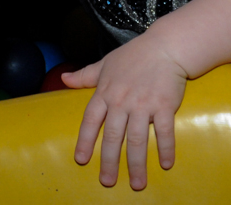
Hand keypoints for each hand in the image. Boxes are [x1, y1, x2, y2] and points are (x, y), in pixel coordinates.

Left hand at [62, 34, 187, 189]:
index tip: (81, 159)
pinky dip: (165, 148)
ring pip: (137, 139)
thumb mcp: (106, 64)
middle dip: (109, 161)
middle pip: (113, 136)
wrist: (166, 46)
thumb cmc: (135, 55)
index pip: (91, 120)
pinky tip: (165, 164)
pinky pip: (164, 131)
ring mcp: (143, 104)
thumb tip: (64, 78)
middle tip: (107, 181)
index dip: (85, 140)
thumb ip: (85, 75)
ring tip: (136, 183)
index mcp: (106, 92)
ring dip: (136, 163)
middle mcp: (122, 101)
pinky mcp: (164, 105)